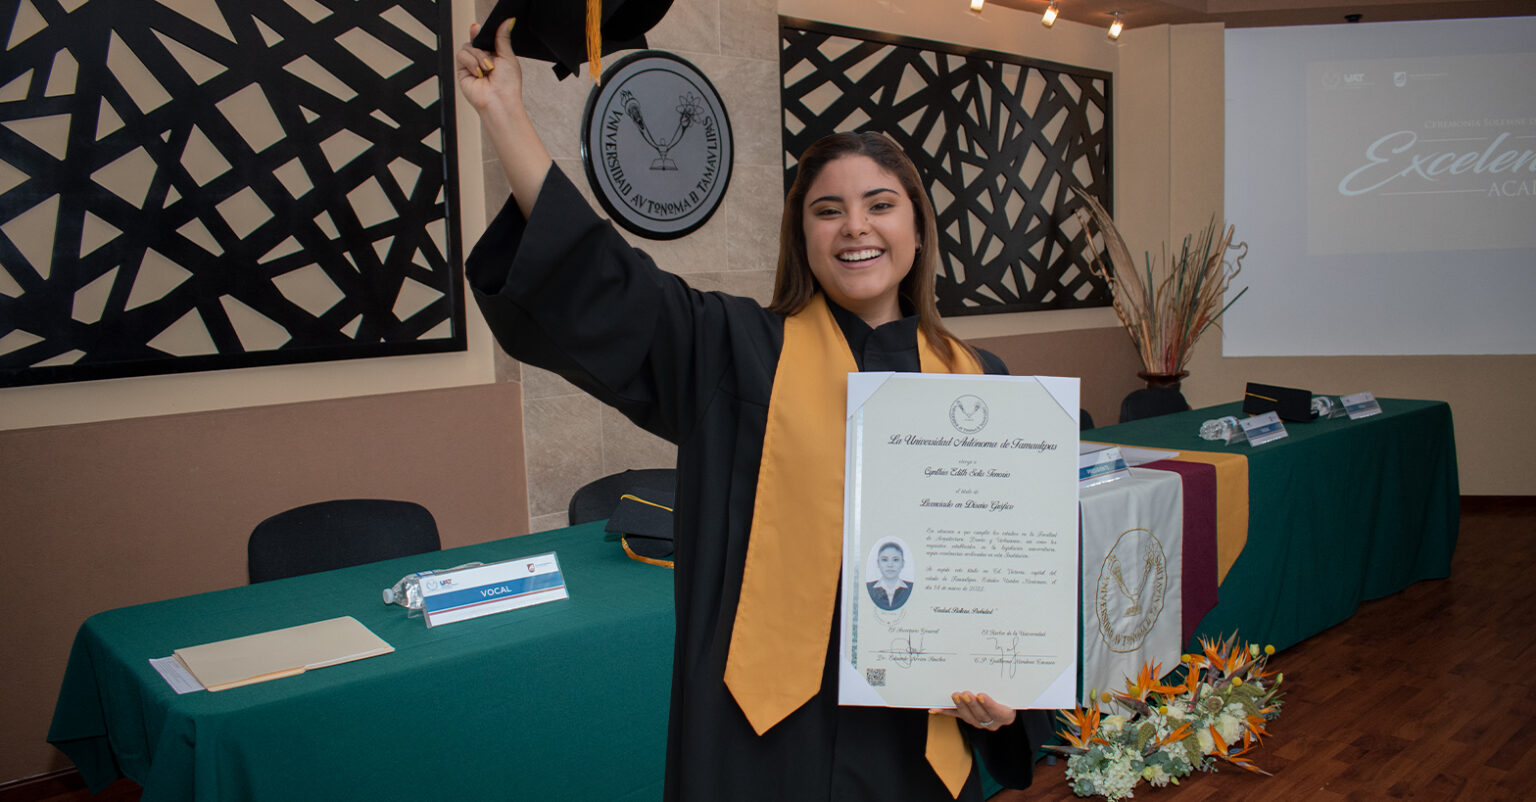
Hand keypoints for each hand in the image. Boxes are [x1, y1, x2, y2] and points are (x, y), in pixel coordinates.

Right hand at [453, 18, 550, 214]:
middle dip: (484, 50)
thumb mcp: (509, 61)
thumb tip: (507, 19)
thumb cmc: (511, 94)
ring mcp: (468, 72)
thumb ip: (504, 40)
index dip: (480, 33)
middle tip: (493, 64)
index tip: (479, 25)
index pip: (482, 42)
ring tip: (491, 77)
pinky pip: (462, 58)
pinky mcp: (460, 78)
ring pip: (468, 50)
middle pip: (475, 44)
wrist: (502, 110)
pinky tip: (482, 77)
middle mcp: (478, 66)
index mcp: (491, 62)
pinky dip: (474, 66)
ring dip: (483, 61)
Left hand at [931, 691, 1016, 731]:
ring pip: (968, 717)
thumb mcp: (1008, 689)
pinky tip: (935, 709)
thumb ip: (1002, 685)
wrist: (1005, 700)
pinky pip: (956, 715)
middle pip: (981, 715)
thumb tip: (993, 667)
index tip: (981, 695)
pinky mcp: (968, 718)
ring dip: (960, 706)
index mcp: (1006, 716)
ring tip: (955, 695)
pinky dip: (945, 711)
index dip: (989, 705)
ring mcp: (979, 722)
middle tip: (965, 693)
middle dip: (972, 704)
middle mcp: (993, 722)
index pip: (998, 713)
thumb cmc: (1008, 693)